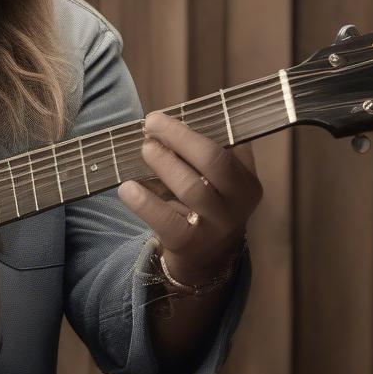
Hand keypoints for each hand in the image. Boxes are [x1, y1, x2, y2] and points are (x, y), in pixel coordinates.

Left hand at [117, 110, 261, 284]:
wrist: (207, 258)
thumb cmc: (205, 204)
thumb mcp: (215, 180)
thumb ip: (200, 152)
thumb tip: (167, 120)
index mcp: (245, 180)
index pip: (225, 146)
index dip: (194, 127)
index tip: (165, 115)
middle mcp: (237, 203)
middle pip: (213, 160)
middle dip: (179, 136)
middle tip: (151, 123)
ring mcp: (215, 226)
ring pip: (190, 187)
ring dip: (163, 162)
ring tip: (145, 149)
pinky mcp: (188, 243)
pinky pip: (165, 219)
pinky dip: (142, 200)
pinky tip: (127, 187)